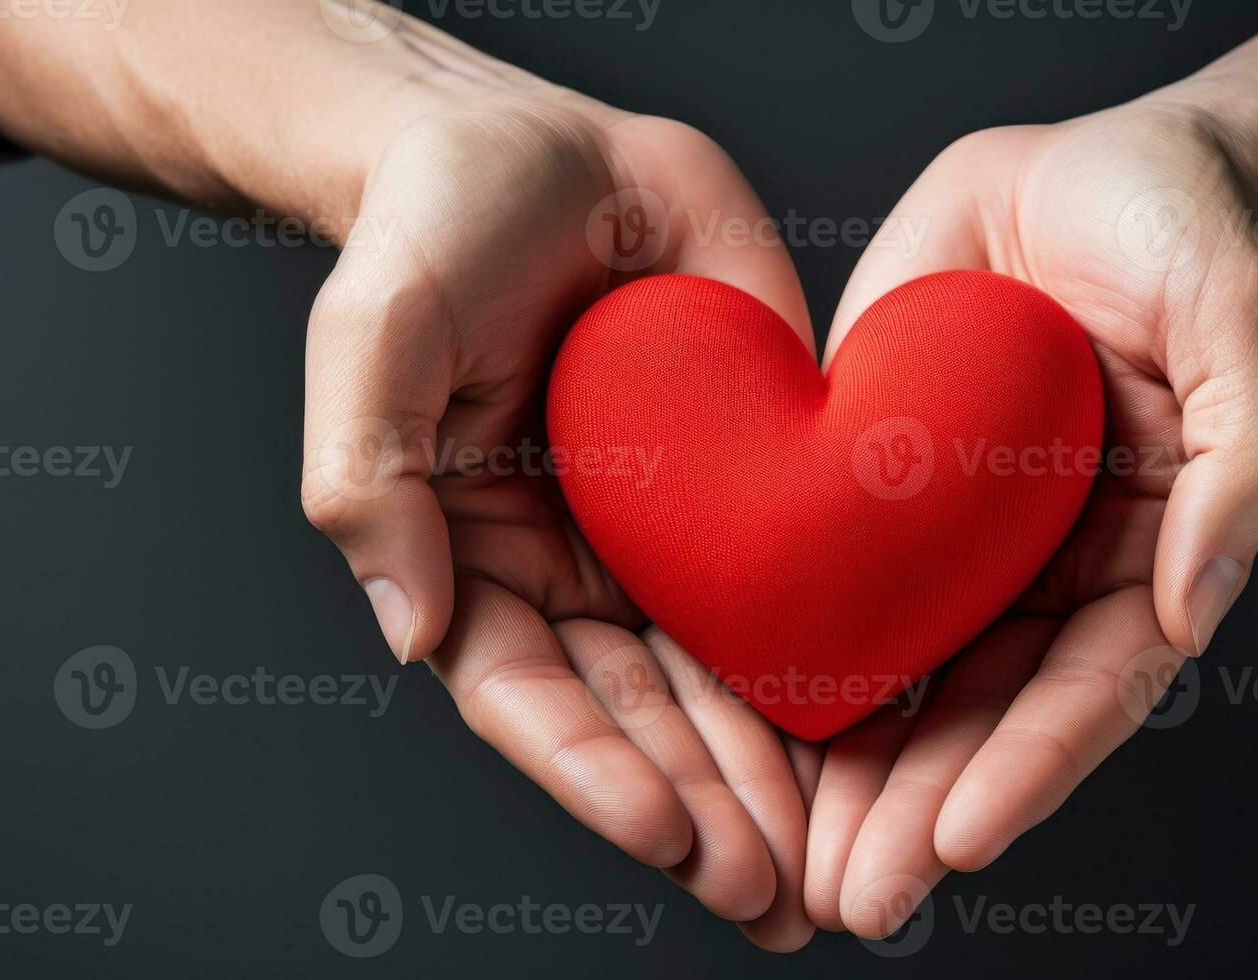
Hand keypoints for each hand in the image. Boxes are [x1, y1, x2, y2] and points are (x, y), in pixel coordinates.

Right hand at [300, 85, 817, 950]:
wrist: (540, 146)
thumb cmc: (432, 229)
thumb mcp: (373, 334)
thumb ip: (367, 479)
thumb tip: (407, 629)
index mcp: (476, 557)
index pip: (535, 698)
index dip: (598, 777)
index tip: (674, 842)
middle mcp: (579, 568)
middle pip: (642, 718)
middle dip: (709, 813)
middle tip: (780, 898)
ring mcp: (669, 534)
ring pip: (726, 679)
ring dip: (778, 781)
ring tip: (837, 867)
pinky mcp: (753, 483)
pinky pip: (799, 586)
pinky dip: (840, 666)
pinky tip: (889, 737)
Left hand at [802, 101, 1257, 936]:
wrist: (1099, 161)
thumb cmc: (1193, 238)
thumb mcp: (1242, 330)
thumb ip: (1243, 468)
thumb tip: (1199, 609)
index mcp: (1142, 552)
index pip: (1088, 687)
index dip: (1029, 769)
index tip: (961, 845)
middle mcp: (1044, 563)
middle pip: (983, 710)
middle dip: (920, 811)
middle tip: (853, 900)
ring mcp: (957, 529)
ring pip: (899, 668)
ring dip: (849, 772)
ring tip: (791, 861)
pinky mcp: (876, 474)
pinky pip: (830, 572)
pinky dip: (788, 650)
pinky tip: (739, 723)